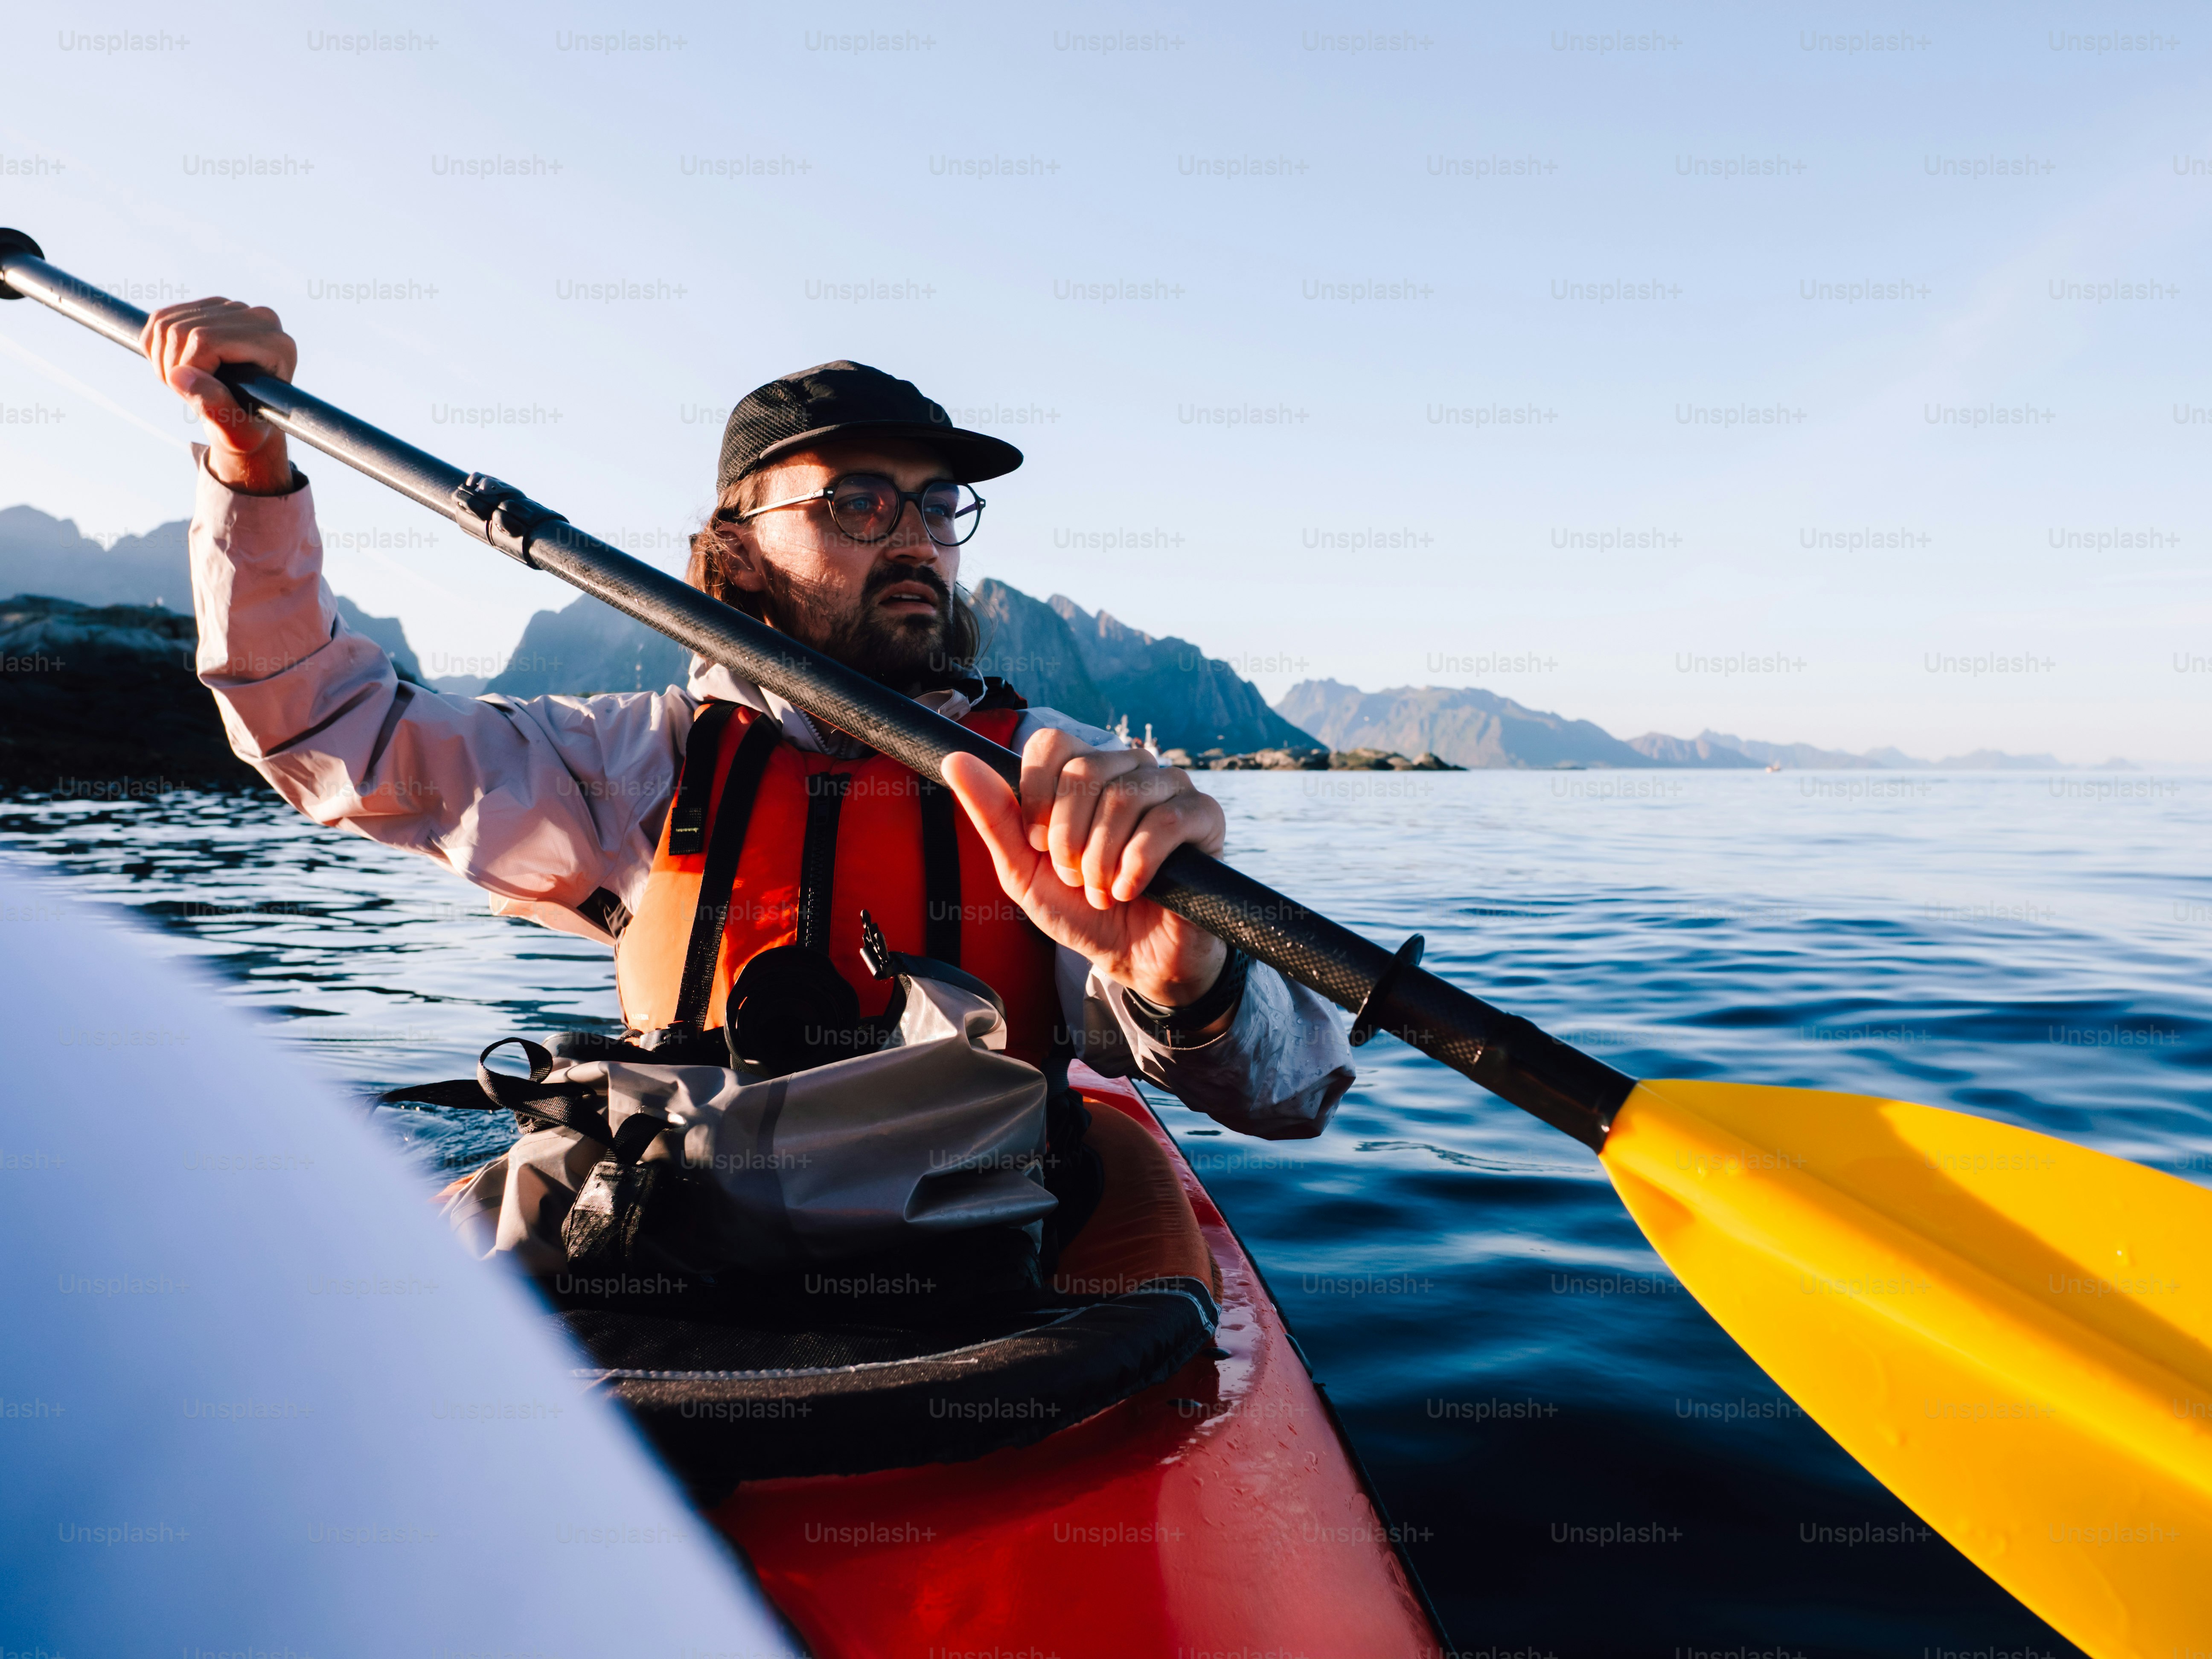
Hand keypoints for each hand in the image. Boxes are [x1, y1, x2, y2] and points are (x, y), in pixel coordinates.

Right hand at [141, 298, 296, 494]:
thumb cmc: (247, 428)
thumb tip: (179, 376)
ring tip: (184, 383)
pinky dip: (154, 347)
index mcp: (276, 345)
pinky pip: (160, 318)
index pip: (206, 341)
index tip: (195, 396)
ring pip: (166, 323)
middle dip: (172, 367)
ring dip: (161, 360)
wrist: (244, 418)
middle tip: (186, 393)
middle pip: (184, 330)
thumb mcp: (237, 431)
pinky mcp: (209, 306)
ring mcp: (233, 308)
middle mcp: (259, 318)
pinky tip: (176, 368)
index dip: (187, 369)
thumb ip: (216, 407)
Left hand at [942, 728, 1233, 1026]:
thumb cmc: (1081, 910)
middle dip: (1067, 839)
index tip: (1038, 844)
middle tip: (1075, 878)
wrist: (1134, 959)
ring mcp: (1170, 789)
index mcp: (1085, 773)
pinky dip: (1136, 865)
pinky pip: (1165, 821)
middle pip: (1084, 770)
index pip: (1052, 742)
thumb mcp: (1024, 869)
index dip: (1037, 794)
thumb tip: (955, 760)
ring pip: (1123, 796)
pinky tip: (1130, 890)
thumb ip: (993, 816)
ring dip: (1101, 858)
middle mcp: (1128, 769)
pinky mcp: (1204, 818)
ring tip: (1103, 892)